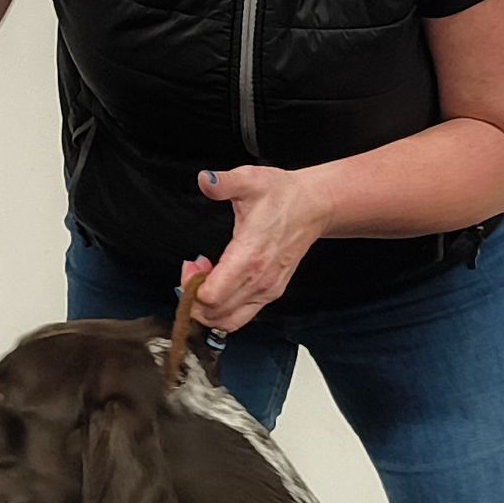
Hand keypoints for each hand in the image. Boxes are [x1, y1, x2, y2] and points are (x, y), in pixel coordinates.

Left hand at [193, 164, 331, 333]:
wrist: (313, 207)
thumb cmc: (282, 195)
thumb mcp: (250, 180)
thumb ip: (224, 182)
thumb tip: (206, 180)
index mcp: (250, 257)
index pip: (211, 297)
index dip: (190, 286)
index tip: (192, 263)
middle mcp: (259, 281)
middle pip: (214, 314)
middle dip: (193, 298)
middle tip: (194, 271)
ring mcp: (266, 291)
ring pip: (227, 322)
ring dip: (207, 308)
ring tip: (205, 282)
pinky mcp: (271, 294)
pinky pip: (240, 317)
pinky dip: (222, 309)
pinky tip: (221, 284)